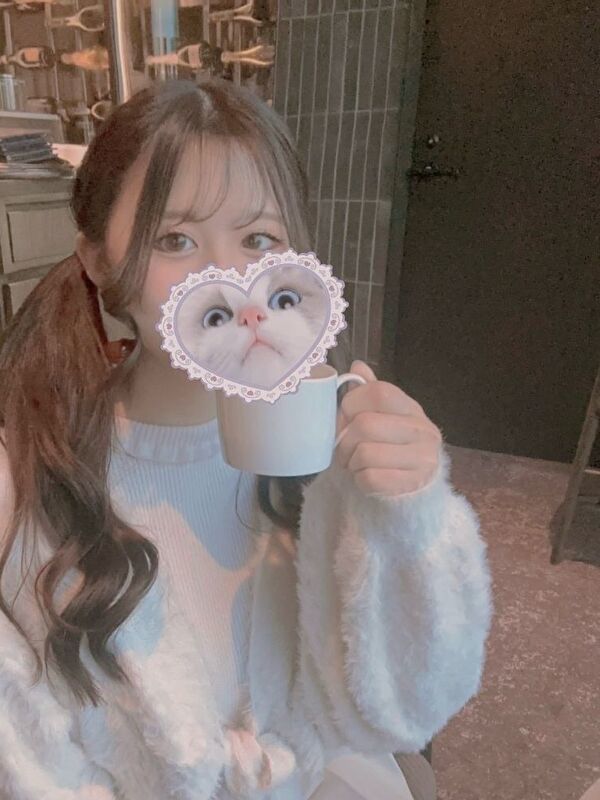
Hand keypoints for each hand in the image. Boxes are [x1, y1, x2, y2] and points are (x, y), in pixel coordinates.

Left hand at [335, 360, 442, 496]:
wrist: (416, 488)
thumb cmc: (393, 446)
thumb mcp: (385, 416)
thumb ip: (370, 393)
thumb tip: (357, 366)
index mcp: (413, 409)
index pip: (379, 392)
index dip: (352, 403)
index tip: (346, 417)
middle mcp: (423, 431)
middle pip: (365, 425)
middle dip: (344, 439)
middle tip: (344, 447)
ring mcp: (421, 459)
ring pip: (365, 453)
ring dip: (350, 461)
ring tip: (355, 462)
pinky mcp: (411, 485)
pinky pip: (370, 478)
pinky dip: (359, 480)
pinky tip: (365, 477)